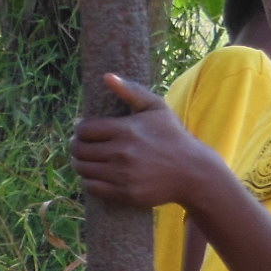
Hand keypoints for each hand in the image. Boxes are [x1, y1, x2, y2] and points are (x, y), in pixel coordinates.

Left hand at [72, 73, 227, 208]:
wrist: (193, 172)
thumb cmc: (172, 136)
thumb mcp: (156, 108)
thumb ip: (131, 90)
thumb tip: (106, 76)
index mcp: (126, 129)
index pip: (83, 129)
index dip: (80, 130)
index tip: (86, 131)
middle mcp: (122, 152)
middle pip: (79, 150)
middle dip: (77, 146)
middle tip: (83, 145)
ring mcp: (122, 174)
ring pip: (82, 169)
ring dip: (81, 163)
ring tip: (89, 159)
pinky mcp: (124, 193)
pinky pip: (91, 187)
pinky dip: (89, 180)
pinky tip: (97, 174)